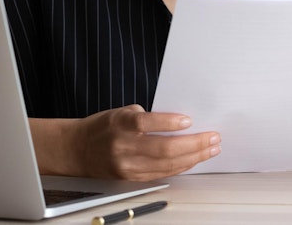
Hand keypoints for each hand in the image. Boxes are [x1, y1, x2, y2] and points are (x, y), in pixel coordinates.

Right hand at [74, 104, 219, 179]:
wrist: (78, 150)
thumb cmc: (103, 127)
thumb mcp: (121, 112)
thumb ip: (146, 116)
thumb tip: (178, 122)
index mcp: (121, 124)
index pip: (148, 124)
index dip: (170, 123)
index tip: (189, 120)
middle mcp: (124, 147)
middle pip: (164, 149)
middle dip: (194, 144)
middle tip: (213, 137)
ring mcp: (128, 166)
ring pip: (167, 165)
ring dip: (193, 157)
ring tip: (211, 150)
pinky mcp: (131, 178)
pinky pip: (161, 174)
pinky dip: (180, 167)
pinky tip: (193, 160)